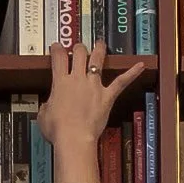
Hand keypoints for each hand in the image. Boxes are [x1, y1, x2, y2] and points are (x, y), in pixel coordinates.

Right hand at [38, 42, 144, 182]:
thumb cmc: (57, 130)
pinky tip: (140, 65)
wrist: (73, 138)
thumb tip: (48, 105)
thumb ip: (47, 106)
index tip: (57, 47)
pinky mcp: (107, 96)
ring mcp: (94, 86)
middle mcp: (77, 79)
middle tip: (79, 48)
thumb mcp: (43, 115)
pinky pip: (121, 82)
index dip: (57, 49)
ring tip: (101, 44)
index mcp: (60, 82)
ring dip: (99, 50)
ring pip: (97, 60)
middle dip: (79, 48)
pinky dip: (132, 73)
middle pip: (79, 53)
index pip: (58, 57)